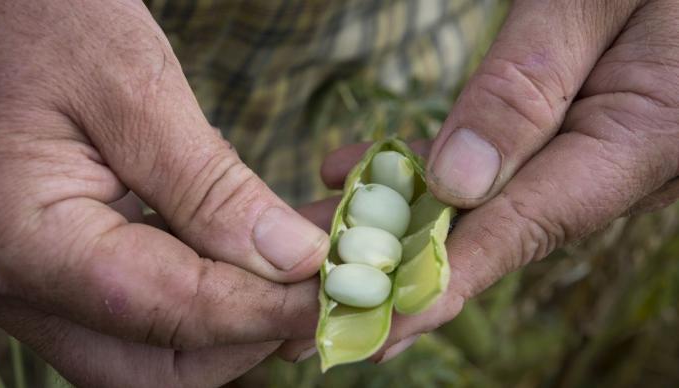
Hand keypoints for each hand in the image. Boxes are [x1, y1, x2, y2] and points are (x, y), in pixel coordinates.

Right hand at [0, 1, 328, 385]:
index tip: (336, 288)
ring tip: (302, 263)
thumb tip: (292, 260)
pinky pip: (143, 313)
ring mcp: (38, 284)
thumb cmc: (42, 24)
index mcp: (25, 240)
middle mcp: (19, 285)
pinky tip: (255, 252)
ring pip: (151, 351)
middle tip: (318, 286)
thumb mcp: (134, 90)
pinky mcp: (63, 270)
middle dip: (249, 335)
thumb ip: (210, 186)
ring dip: (236, 319)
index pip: (168, 311)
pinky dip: (209, 293)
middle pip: (155, 367)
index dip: (265, 309)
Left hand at [289, 0, 678, 362]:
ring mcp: (597, 147)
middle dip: (407, 260)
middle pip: (498, 226)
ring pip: (491, 196)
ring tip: (328, 215)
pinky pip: (501, 159)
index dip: (444, 279)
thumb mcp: (589, 3)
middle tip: (327, 288)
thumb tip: (456, 183)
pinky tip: (374, 167)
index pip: (525, 227)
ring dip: (406, 210)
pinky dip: (435, 168)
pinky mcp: (575, 127)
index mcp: (643, 139)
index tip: (380, 322)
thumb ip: (526, 88)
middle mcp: (621, 162)